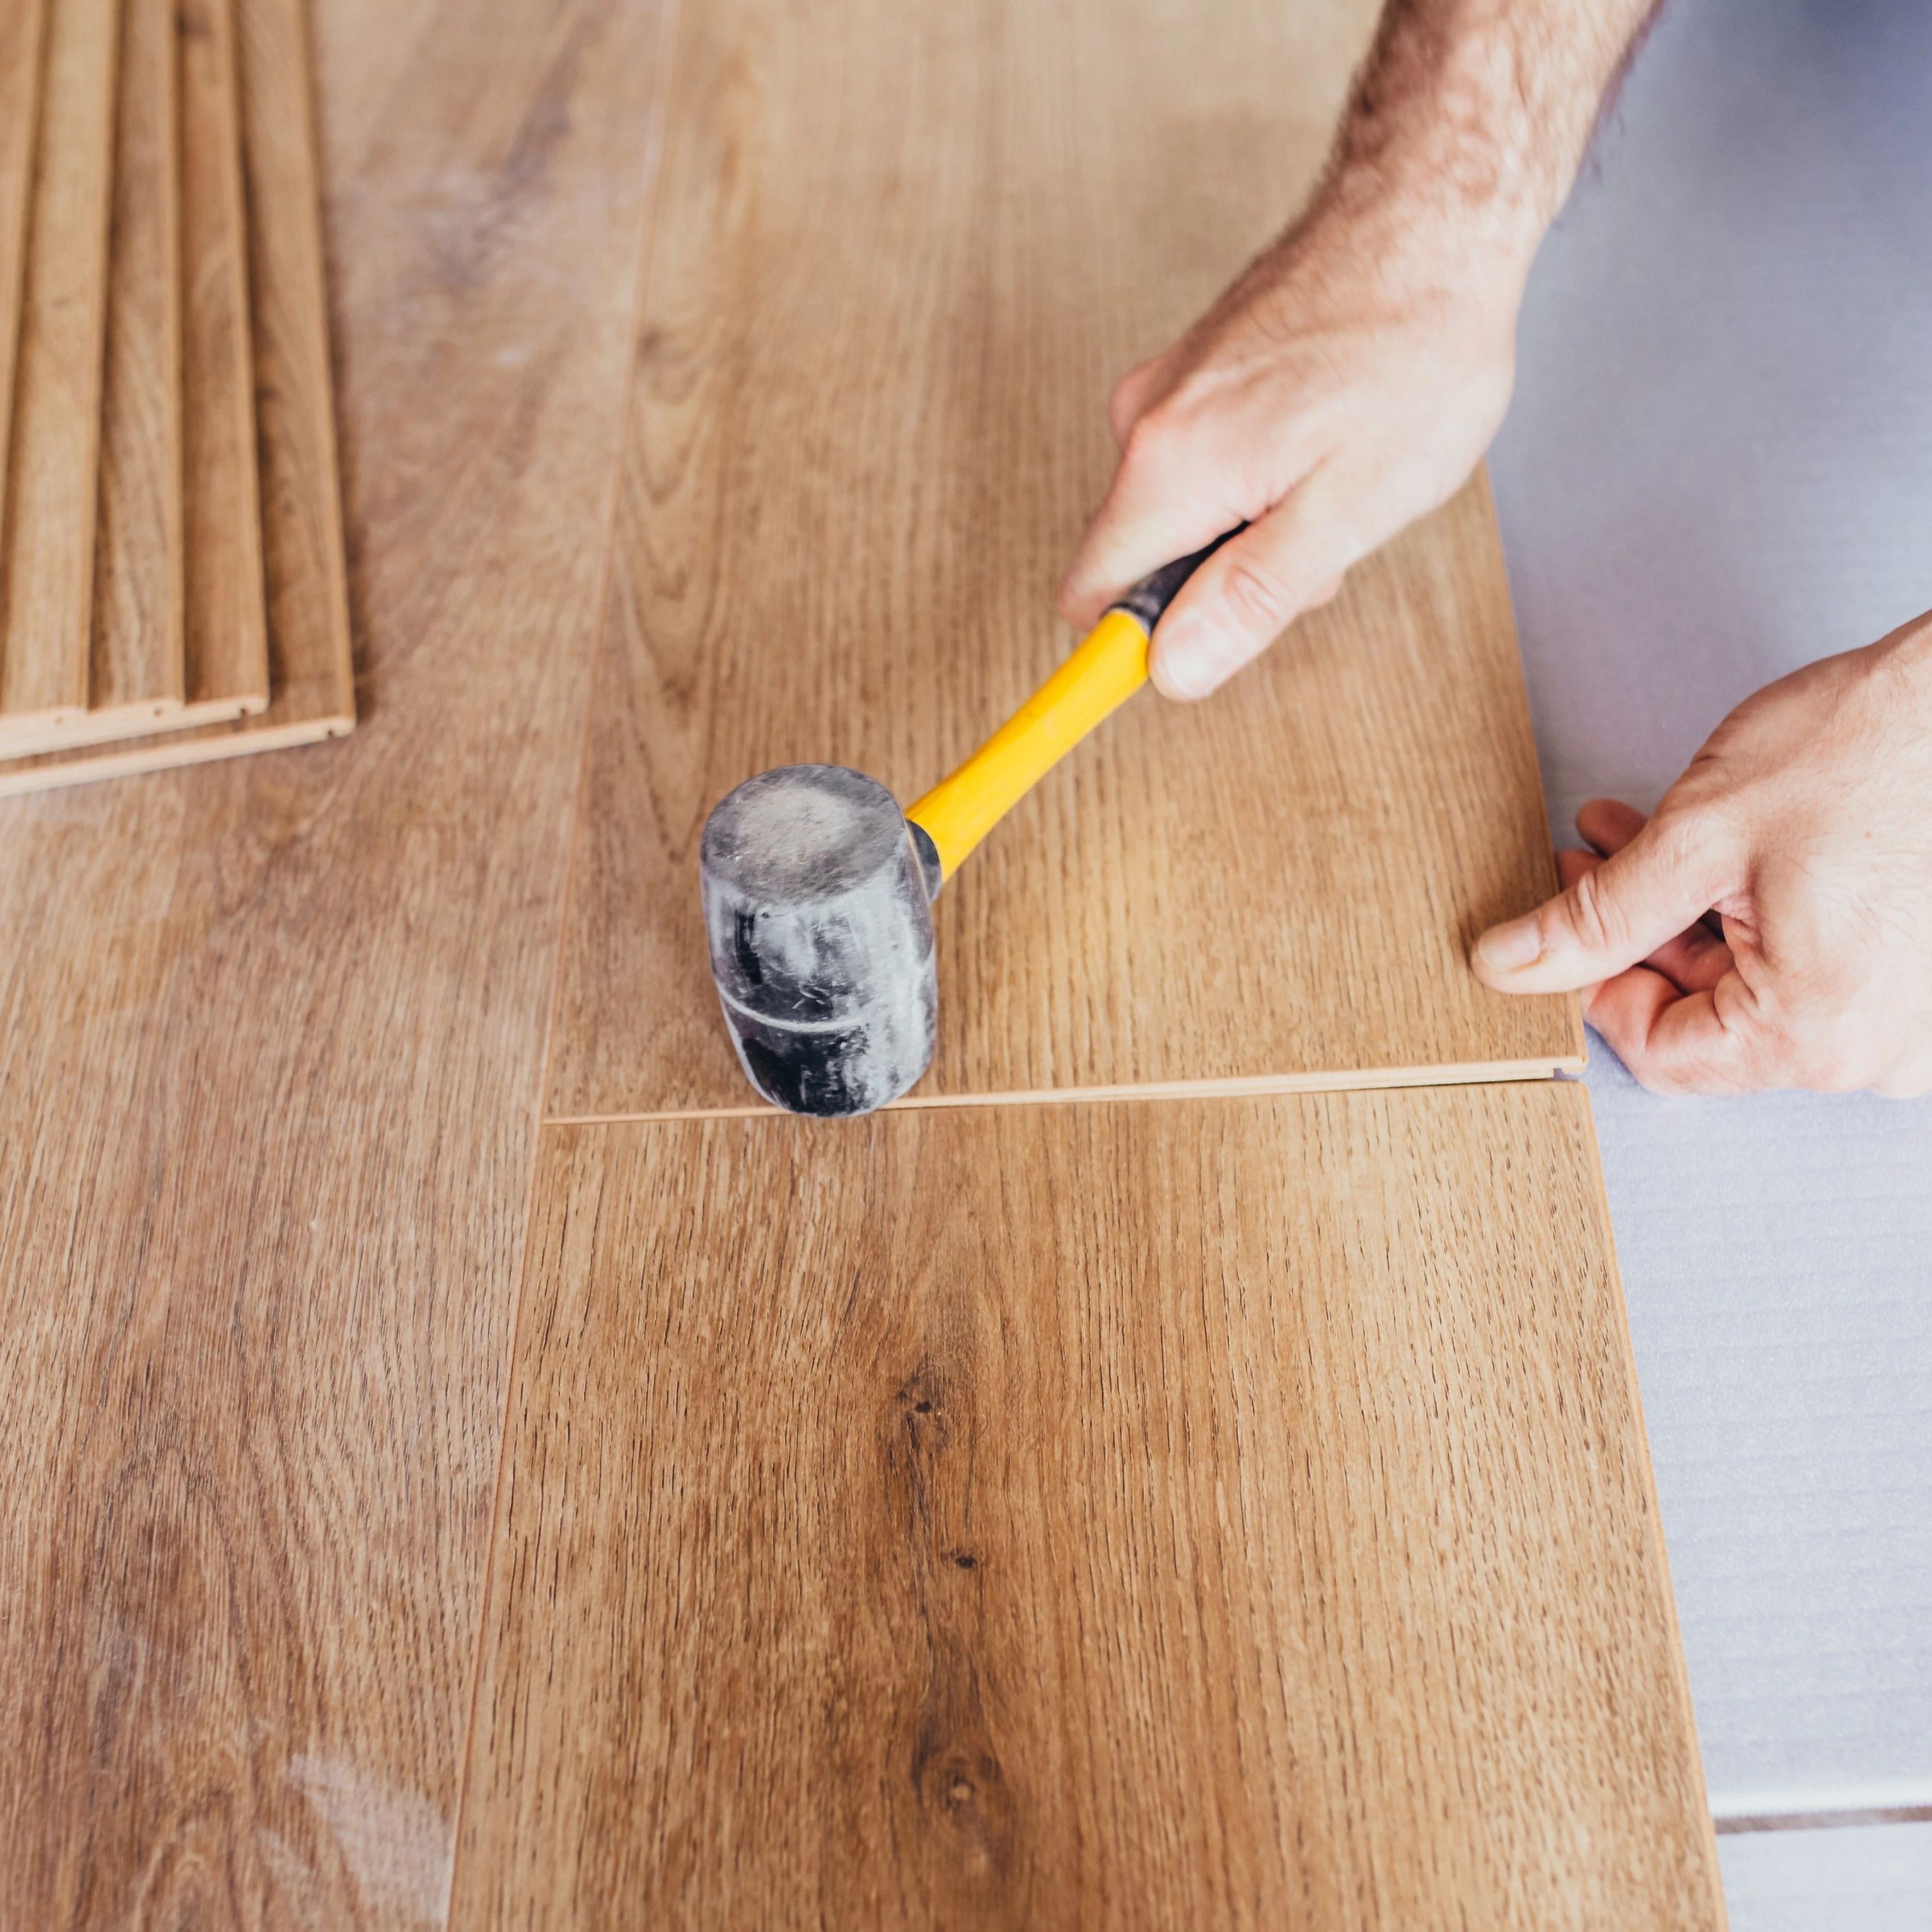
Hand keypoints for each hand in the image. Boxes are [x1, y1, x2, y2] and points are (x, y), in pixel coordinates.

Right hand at [1057, 195, 1525, 698]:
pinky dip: (1258, 475)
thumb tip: (1171, 671)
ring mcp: (1166, 389)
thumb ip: (1250, 596)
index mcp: (1171, 467)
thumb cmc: (1413, 348)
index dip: (1134, 649)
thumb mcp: (1349, 507)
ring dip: (1250, 525)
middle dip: (1223, 581)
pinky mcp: (1194, 370)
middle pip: (1143, 564)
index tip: (1188, 659)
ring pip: (1180, 516)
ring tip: (1338, 472)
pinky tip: (1326, 436)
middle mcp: (1145, 424)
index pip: (1091, 602)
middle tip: (1320, 538)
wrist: (1433, 212)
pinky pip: (1202, 465)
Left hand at [1471, 613, 1931, 1095]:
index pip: (1659, 1052)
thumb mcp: (1702, 836)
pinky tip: (1707, 846)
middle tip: (1582, 861)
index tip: (1556, 930)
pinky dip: (1749, 910)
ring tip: (1627, 834)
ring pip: (1754, 981)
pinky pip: (1812, 961)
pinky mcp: (1921, 976)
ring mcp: (1907, 1018)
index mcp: (1813, 1034)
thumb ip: (1599, 915)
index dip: (1592, 987)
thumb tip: (1511, 963)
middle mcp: (1871, 1050)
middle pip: (1706, 1017)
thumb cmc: (1880, 749)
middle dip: (1631, 933)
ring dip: (1680, 912)